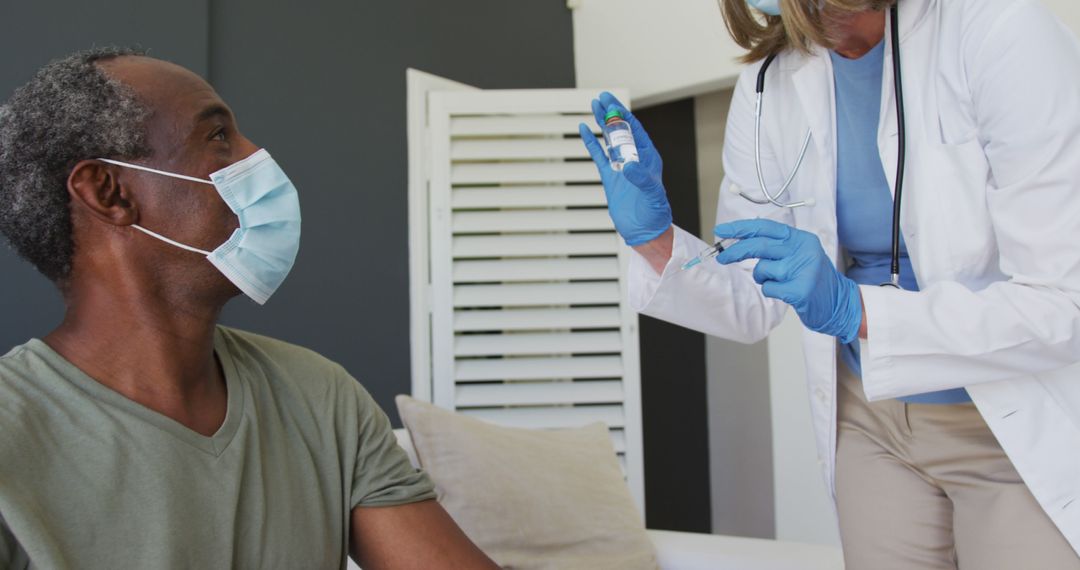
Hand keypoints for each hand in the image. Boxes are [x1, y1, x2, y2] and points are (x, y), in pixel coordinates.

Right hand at [579, 91, 671, 245]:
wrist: (644, 230)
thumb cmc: (655, 212)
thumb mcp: (653, 194)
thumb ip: (641, 178)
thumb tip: (629, 165)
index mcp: (648, 157)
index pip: (635, 131)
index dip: (624, 116)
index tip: (613, 103)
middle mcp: (634, 158)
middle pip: (621, 130)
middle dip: (611, 113)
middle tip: (601, 97)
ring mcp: (621, 166)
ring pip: (609, 139)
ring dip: (602, 123)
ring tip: (594, 105)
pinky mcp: (610, 177)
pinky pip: (599, 156)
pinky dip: (591, 143)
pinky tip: (584, 130)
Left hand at [714, 219, 862, 343]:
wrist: (839, 303)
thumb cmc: (812, 278)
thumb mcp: (799, 254)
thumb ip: (776, 246)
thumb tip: (741, 241)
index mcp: (801, 238)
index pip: (766, 227)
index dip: (741, 228)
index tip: (721, 231)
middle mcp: (803, 250)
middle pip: (759, 245)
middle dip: (736, 251)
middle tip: (722, 257)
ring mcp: (802, 270)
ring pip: (762, 270)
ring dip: (763, 278)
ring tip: (780, 281)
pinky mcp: (799, 290)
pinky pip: (768, 288)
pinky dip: (771, 291)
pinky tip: (786, 292)